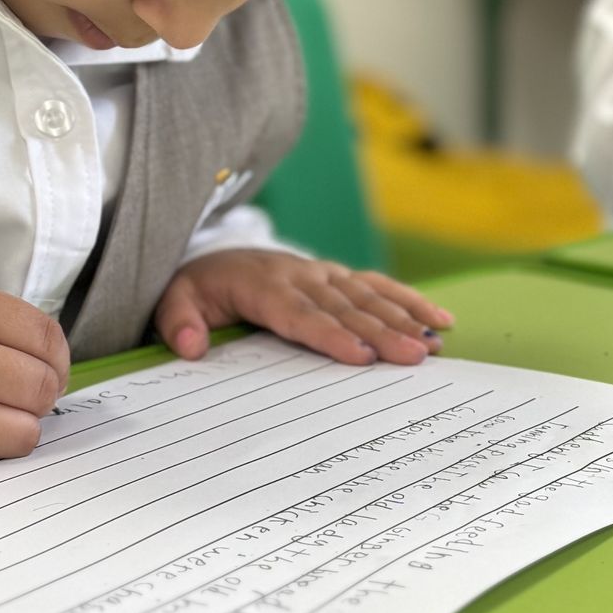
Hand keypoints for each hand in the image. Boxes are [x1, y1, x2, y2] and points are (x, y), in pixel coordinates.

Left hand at [153, 249, 452, 365]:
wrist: (216, 256)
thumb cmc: (199, 288)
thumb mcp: (174, 302)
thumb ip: (179, 323)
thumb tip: (191, 348)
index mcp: (263, 287)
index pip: (301, 315)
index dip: (331, 335)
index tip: (359, 357)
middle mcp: (301, 277)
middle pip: (345, 308)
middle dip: (382, 332)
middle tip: (414, 357)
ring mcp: (324, 274)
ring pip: (369, 296)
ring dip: (404, 319)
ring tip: (434, 343)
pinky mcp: (339, 277)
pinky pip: (378, 286)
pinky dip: (410, 302)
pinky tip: (439, 320)